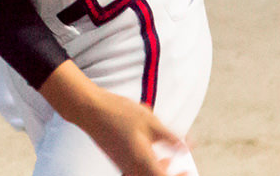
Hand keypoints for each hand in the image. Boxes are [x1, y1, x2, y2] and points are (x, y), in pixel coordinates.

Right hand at [53, 79, 184, 175]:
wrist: (90, 109)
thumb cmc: (119, 113)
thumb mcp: (152, 122)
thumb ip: (171, 138)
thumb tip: (186, 148)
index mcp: (143, 162)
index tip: (188, 171)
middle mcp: (132, 169)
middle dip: (169, 174)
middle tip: (180, 168)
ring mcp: (123, 165)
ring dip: (158, 171)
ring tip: (167, 159)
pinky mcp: (117, 160)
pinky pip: (136, 172)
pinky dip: (147, 167)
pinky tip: (150, 152)